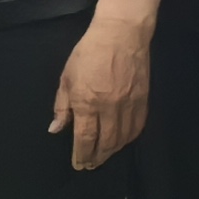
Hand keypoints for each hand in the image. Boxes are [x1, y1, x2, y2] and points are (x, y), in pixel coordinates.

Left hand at [49, 15, 150, 167]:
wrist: (121, 34)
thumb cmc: (88, 53)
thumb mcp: (67, 78)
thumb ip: (62, 106)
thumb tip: (56, 129)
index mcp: (86, 102)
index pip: (84, 138)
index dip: (81, 155)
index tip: (78, 164)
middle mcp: (109, 107)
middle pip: (105, 142)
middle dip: (96, 157)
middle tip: (90, 165)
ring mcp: (129, 104)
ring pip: (122, 138)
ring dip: (113, 150)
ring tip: (105, 156)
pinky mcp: (143, 99)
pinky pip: (138, 126)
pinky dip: (130, 137)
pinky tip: (123, 141)